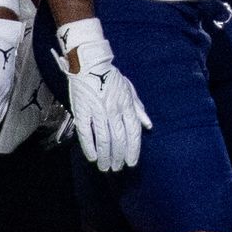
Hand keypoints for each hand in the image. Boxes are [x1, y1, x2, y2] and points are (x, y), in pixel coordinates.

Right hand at [55, 18, 151, 171]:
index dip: (133, 150)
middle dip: (119, 157)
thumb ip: (138, 109)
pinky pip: (86, 132)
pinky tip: (92, 157)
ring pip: (103, 139)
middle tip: (118, 168)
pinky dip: (89, 146)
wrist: (89, 64)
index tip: (132, 162)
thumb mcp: (129, 90)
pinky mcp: (82, 111)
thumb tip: (149, 125)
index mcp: (126, 105)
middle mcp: (114, 110)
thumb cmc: (110, 77)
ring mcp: (97, 111)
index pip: (133, 132)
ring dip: (105, 156)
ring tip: (105, 167)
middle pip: (119, 139)